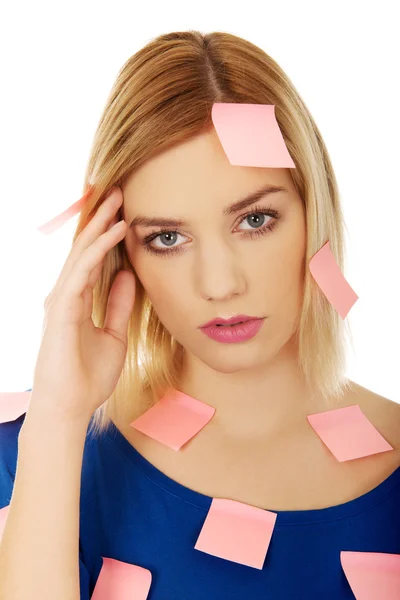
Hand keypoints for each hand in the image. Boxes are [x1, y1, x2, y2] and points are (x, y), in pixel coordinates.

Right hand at [28, 186, 135, 423]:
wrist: (70, 407)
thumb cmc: (88, 376)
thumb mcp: (114, 334)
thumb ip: (118, 304)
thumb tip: (128, 275)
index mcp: (77, 300)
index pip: (92, 259)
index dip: (106, 235)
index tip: (124, 213)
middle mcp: (66, 294)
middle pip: (85, 248)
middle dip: (102, 219)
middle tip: (120, 192)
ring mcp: (61, 299)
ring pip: (81, 252)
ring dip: (100, 225)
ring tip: (118, 200)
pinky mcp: (62, 308)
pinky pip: (82, 271)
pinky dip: (99, 250)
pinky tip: (114, 232)